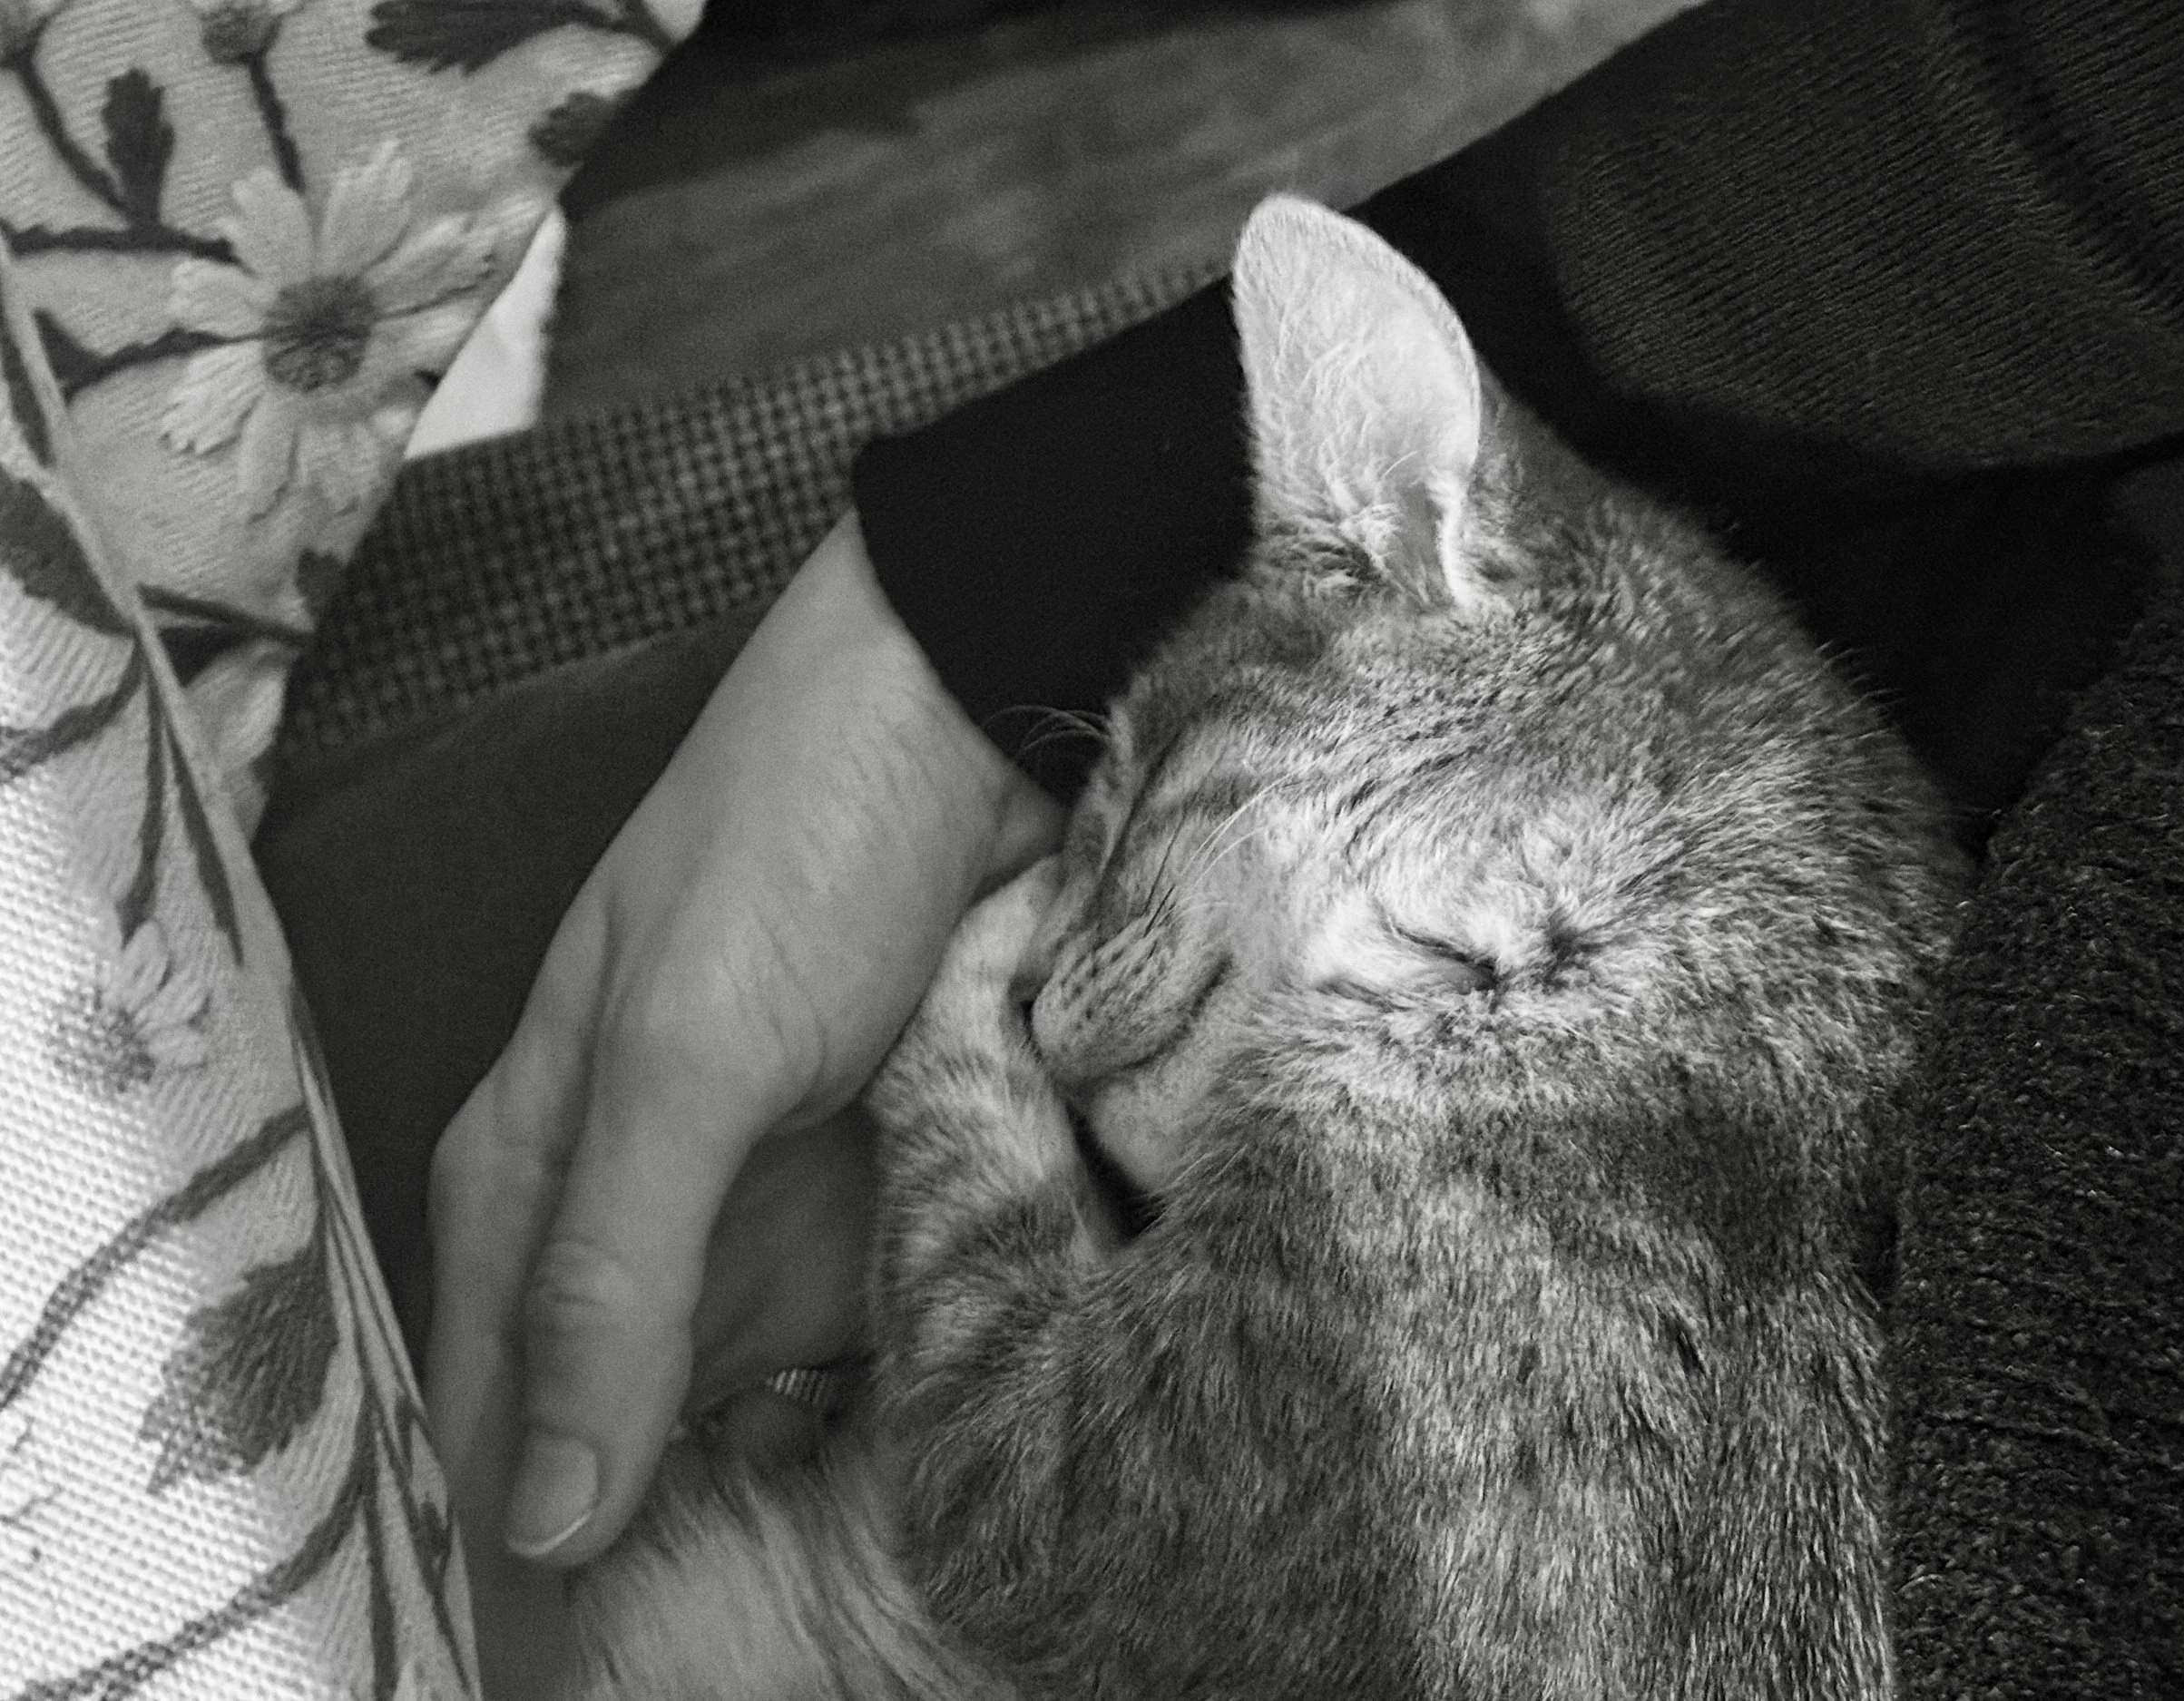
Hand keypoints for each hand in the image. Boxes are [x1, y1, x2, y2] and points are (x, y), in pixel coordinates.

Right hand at [421, 513, 1059, 1656]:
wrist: (976, 703)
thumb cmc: (800, 840)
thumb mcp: (683, 1054)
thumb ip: (614, 1273)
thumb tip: (543, 1509)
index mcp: (531, 1160)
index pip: (486, 1403)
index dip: (514, 1541)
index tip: (556, 1670)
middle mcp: (637, 1197)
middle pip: (610, 1418)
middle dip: (648, 1532)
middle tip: (706, 1652)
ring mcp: (764, 1195)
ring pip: (738, 1393)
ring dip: (767, 1483)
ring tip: (811, 1597)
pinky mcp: (878, 1185)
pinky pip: (854, 1333)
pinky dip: (870, 1397)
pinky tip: (904, 1470)